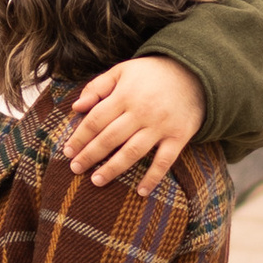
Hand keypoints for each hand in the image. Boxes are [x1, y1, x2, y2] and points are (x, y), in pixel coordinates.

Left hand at [63, 54, 205, 188]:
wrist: (194, 73)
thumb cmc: (151, 73)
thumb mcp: (122, 71)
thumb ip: (97, 87)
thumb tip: (76, 107)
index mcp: (125, 95)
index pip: (96, 120)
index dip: (80, 137)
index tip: (67, 150)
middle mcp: (141, 111)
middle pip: (110, 138)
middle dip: (90, 155)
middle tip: (75, 169)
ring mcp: (161, 125)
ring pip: (133, 152)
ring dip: (113, 168)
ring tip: (96, 181)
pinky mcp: (178, 136)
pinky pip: (165, 161)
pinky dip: (153, 177)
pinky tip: (141, 192)